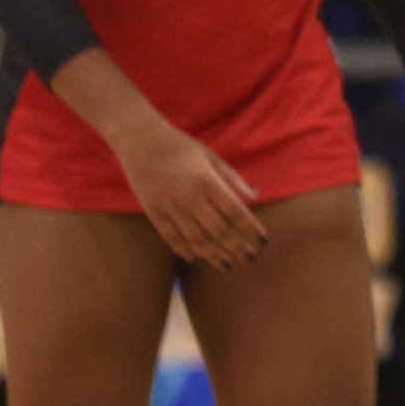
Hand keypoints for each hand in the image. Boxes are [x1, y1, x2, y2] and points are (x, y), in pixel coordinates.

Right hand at [112, 119, 267, 268]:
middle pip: (218, 230)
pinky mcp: (153, 213)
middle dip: (236, 246)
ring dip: (214, 254)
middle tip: (250, 258)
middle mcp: (189, 197)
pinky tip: (198, 259)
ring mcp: (169, 207)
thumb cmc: (180, 146)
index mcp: (207, 181)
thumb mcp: (210, 156)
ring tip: (228, 264)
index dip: (251, 229)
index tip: (264, 242)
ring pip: (195, 239)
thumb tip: (255, 196)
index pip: (235, 212)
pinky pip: (171, 237)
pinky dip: (185, 250)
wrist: (140, 141)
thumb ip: (232, 178)